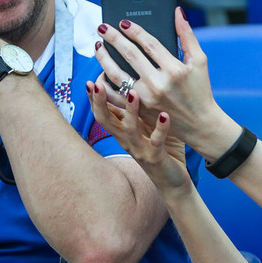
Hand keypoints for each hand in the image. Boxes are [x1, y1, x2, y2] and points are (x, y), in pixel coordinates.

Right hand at [87, 81, 192, 195]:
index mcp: (122, 131)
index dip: (94, 99)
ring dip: (130, 111)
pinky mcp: (155, 157)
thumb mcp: (146, 125)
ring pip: (129, 129)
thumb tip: (137, 82)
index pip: (103, 113)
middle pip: (106, 120)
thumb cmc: (162, 147)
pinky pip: (156, 141)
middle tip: (97, 84)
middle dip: (99, 102)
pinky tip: (165, 115)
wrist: (172, 181)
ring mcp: (140, 149)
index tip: (89, 81)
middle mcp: (126, 140)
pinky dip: (161, 128)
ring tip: (133, 93)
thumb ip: (140, 108)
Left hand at [94, 8, 229, 153]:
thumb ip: (187, 35)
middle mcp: (159, 84)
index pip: (149, 44)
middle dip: (113, 39)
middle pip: (130, 56)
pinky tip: (99, 72)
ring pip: (117, 75)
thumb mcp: (199, 61)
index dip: (134, 31)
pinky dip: (104, 84)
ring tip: (98, 46)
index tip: (123, 23)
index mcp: (174, 70)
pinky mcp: (138, 111)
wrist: (199, 124)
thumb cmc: (200, 90)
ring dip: (104, 58)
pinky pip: (115, 96)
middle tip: (103, 27)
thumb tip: (177, 12)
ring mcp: (146, 99)